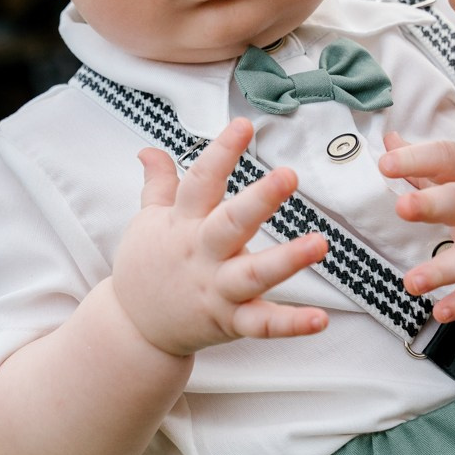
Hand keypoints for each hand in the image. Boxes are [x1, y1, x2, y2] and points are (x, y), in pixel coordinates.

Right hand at [112, 117, 328, 355]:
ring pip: (254, 275)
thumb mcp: (146, 222)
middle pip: (231, 223)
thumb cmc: (146, 269)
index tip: (243, 125)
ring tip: (319, 243)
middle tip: (289, 176)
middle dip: (259, 200)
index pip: (201, 181)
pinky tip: (320, 319)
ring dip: (287, 260)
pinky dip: (291, 324)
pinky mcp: (229, 322)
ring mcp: (216, 290)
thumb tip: (149, 150)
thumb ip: (158, 185)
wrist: (134, 329)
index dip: (221, 152)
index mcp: (183, 223)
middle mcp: (201, 254)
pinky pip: (262, 324)